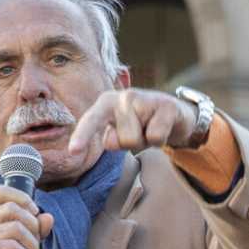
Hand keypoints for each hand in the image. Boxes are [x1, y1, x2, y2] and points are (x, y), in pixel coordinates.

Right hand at [0, 185, 54, 248]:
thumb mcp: (21, 243)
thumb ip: (34, 228)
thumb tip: (48, 218)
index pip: (2, 191)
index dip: (23, 198)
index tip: (34, 213)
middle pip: (14, 210)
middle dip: (33, 228)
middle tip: (36, 246)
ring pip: (16, 229)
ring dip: (32, 246)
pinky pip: (12, 248)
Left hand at [67, 89, 196, 154]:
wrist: (176, 113)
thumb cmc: (141, 125)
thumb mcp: (120, 131)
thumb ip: (111, 138)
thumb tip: (111, 141)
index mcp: (106, 102)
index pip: (91, 120)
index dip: (82, 136)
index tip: (73, 151)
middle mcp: (124, 97)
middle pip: (122, 141)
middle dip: (132, 145)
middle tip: (141, 132)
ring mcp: (145, 99)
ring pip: (137, 140)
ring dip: (146, 142)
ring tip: (151, 128)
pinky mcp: (167, 106)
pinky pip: (156, 137)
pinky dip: (161, 140)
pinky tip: (164, 127)